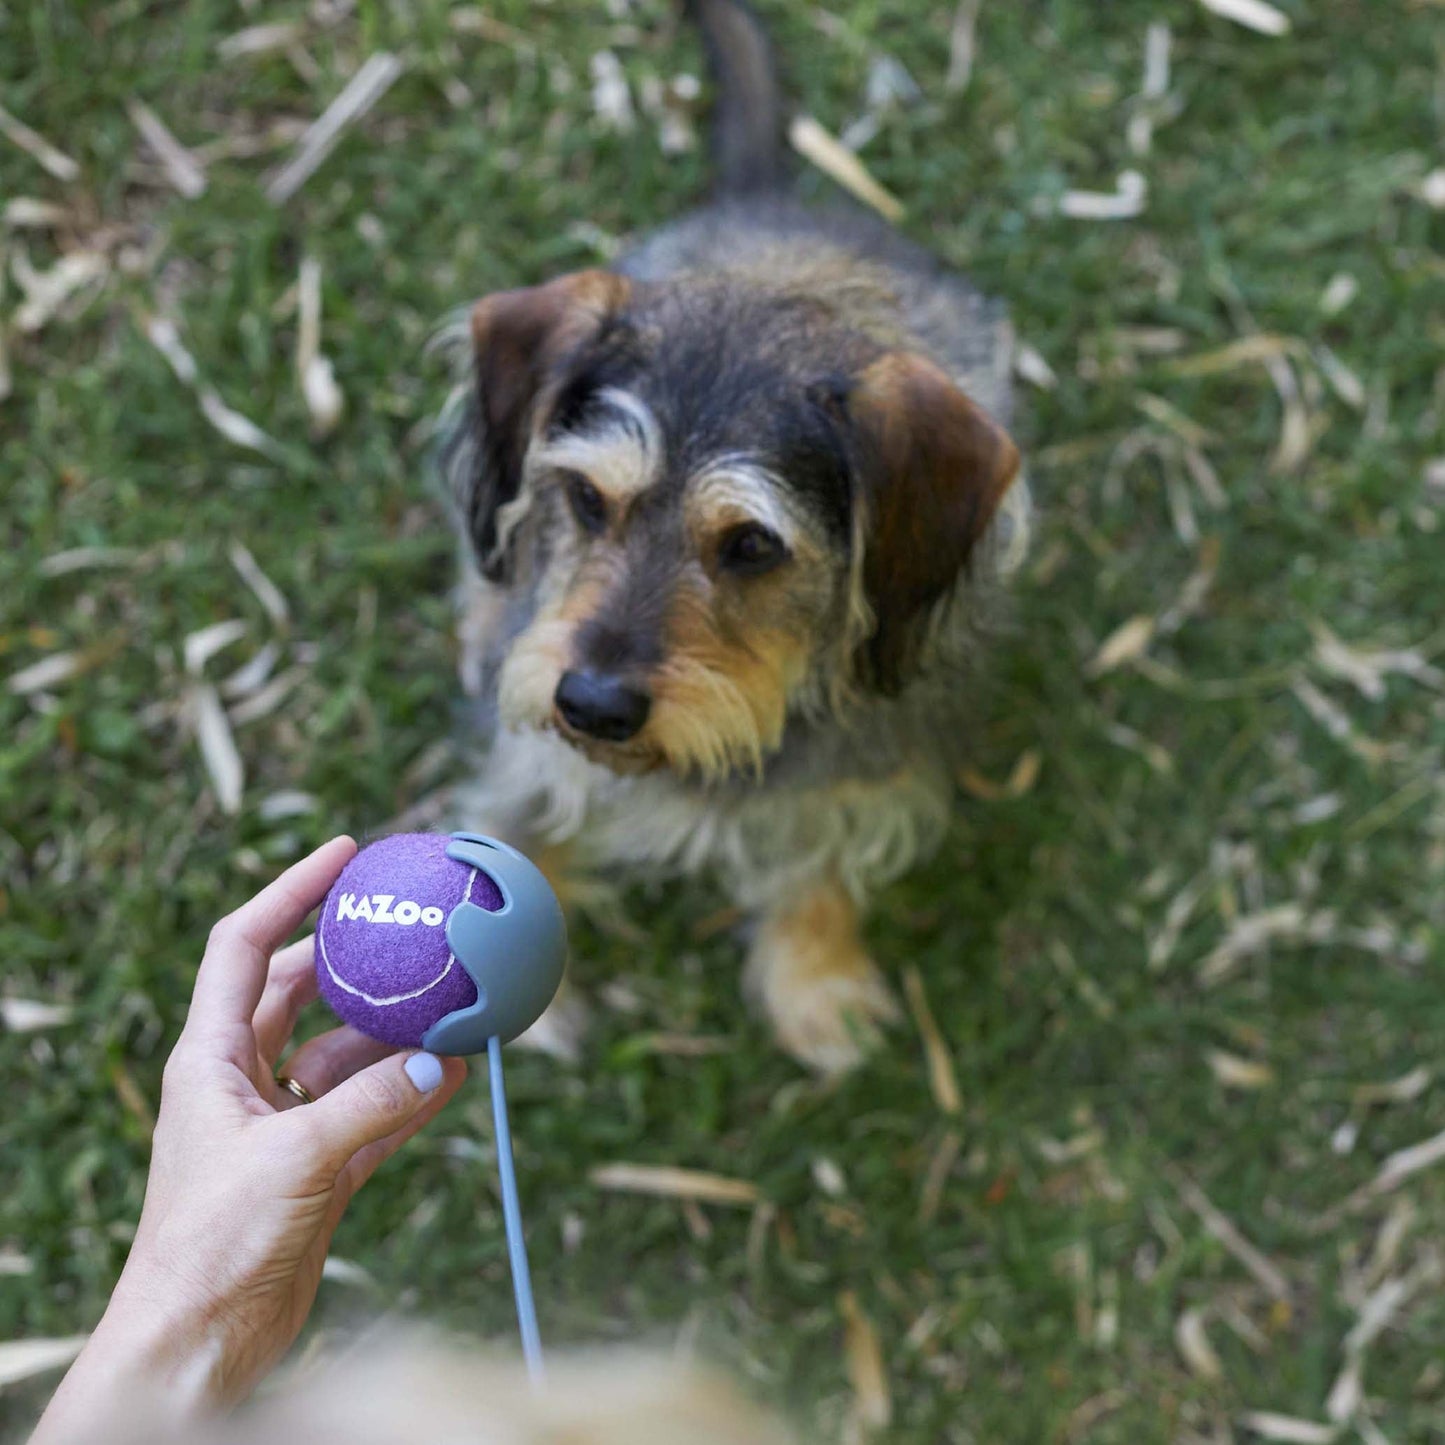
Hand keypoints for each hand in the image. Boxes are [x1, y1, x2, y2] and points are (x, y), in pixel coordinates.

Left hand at [32, 837, 466, 1440]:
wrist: (196, 1346)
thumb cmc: (214, 1245)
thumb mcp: (295, 1160)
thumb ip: (372, 1103)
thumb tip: (444, 1057)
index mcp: (211, 1058)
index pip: (245, 946)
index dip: (289, 891)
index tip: (343, 853)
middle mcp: (244, 1080)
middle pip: (303, 992)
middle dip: (355, 959)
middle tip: (412, 925)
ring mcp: (281, 1124)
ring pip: (346, 1054)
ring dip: (396, 1035)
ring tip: (455, 1008)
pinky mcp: (314, 1169)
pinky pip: (372, 1112)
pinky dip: (411, 1094)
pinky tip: (458, 1074)